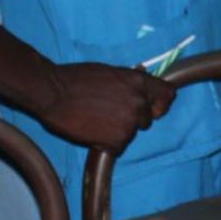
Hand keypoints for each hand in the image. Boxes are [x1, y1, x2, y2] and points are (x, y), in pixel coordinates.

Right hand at [38, 62, 174, 152]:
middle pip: (148, 119)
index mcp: (140, 82)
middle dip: (132, 120)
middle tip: (109, 114)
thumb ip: (129, 81)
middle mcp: (140, 102)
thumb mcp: (111, 72)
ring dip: (118, 132)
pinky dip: (106, 144)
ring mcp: (130, 122)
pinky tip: (91, 132)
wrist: (52, 92)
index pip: (168, 96)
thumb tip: (140, 82)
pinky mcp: (118, 140)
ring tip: (96, 121)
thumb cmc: (75, 79)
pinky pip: (118, 147)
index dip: (159, 103)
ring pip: (132, 134)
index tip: (152, 108)